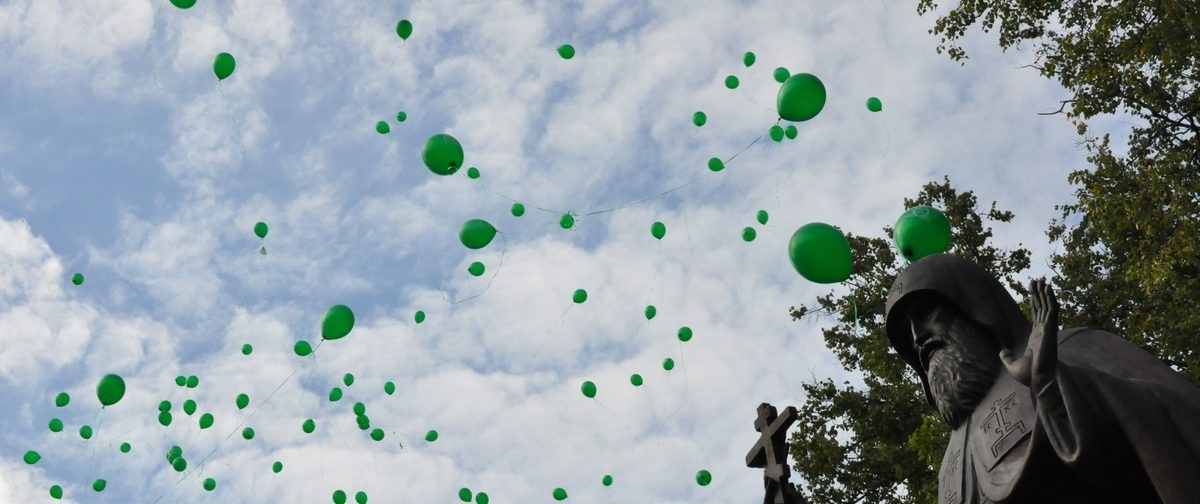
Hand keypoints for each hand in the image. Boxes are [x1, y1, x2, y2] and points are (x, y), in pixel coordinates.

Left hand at [999, 277, 1058, 393]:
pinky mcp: (1051, 329)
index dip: (1035, 302)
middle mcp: (1044, 331)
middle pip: (1042, 307)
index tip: (1033, 290)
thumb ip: (1007, 357)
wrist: (1038, 381)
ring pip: (1048, 306)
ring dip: (1045, 293)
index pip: (1037, 314)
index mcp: (1037, 336)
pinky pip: (1052, 311)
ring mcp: (1048, 329)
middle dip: (1040, 293)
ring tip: (1043, 280)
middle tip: (1038, 279)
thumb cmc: (1029, 375)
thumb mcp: (1012, 364)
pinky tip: (1048, 288)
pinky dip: (1051, 299)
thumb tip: (1001, 352)